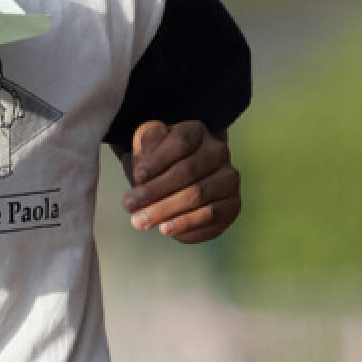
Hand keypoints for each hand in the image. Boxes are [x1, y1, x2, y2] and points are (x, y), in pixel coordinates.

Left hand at [119, 120, 240, 242]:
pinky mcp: (232, 204)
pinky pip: (211, 215)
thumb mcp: (146, 149)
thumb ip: (145, 149)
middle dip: (154, 191)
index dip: (157, 160)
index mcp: (196, 132)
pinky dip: (186, 223)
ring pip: (197, 194)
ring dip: (166, 210)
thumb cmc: (157, 165)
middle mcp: (218, 152)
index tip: (137, 176)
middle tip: (129, 206)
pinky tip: (165, 229)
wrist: (177, 187)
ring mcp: (228, 179)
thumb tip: (144, 168)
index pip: (180, 143)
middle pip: (187, 171)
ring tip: (141, 222)